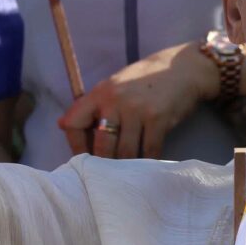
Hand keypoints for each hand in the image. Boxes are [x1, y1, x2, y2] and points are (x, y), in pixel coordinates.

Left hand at [59, 40, 220, 159]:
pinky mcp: (158, 119)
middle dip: (104, 165)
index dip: (76, 146)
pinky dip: (148, 162)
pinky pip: (149, 151)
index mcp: (100, 93)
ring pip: (125, 153)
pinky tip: (148, 164)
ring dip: (127, 167)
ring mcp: (137, 110)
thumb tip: (62, 125)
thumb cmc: (145, 80)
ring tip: (127, 174)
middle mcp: (115, 100)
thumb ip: (92, 105)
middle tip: (108, 176)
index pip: (73, 123)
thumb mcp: (114, 86)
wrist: (183, 68)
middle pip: (100, 146)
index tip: (85, 160)